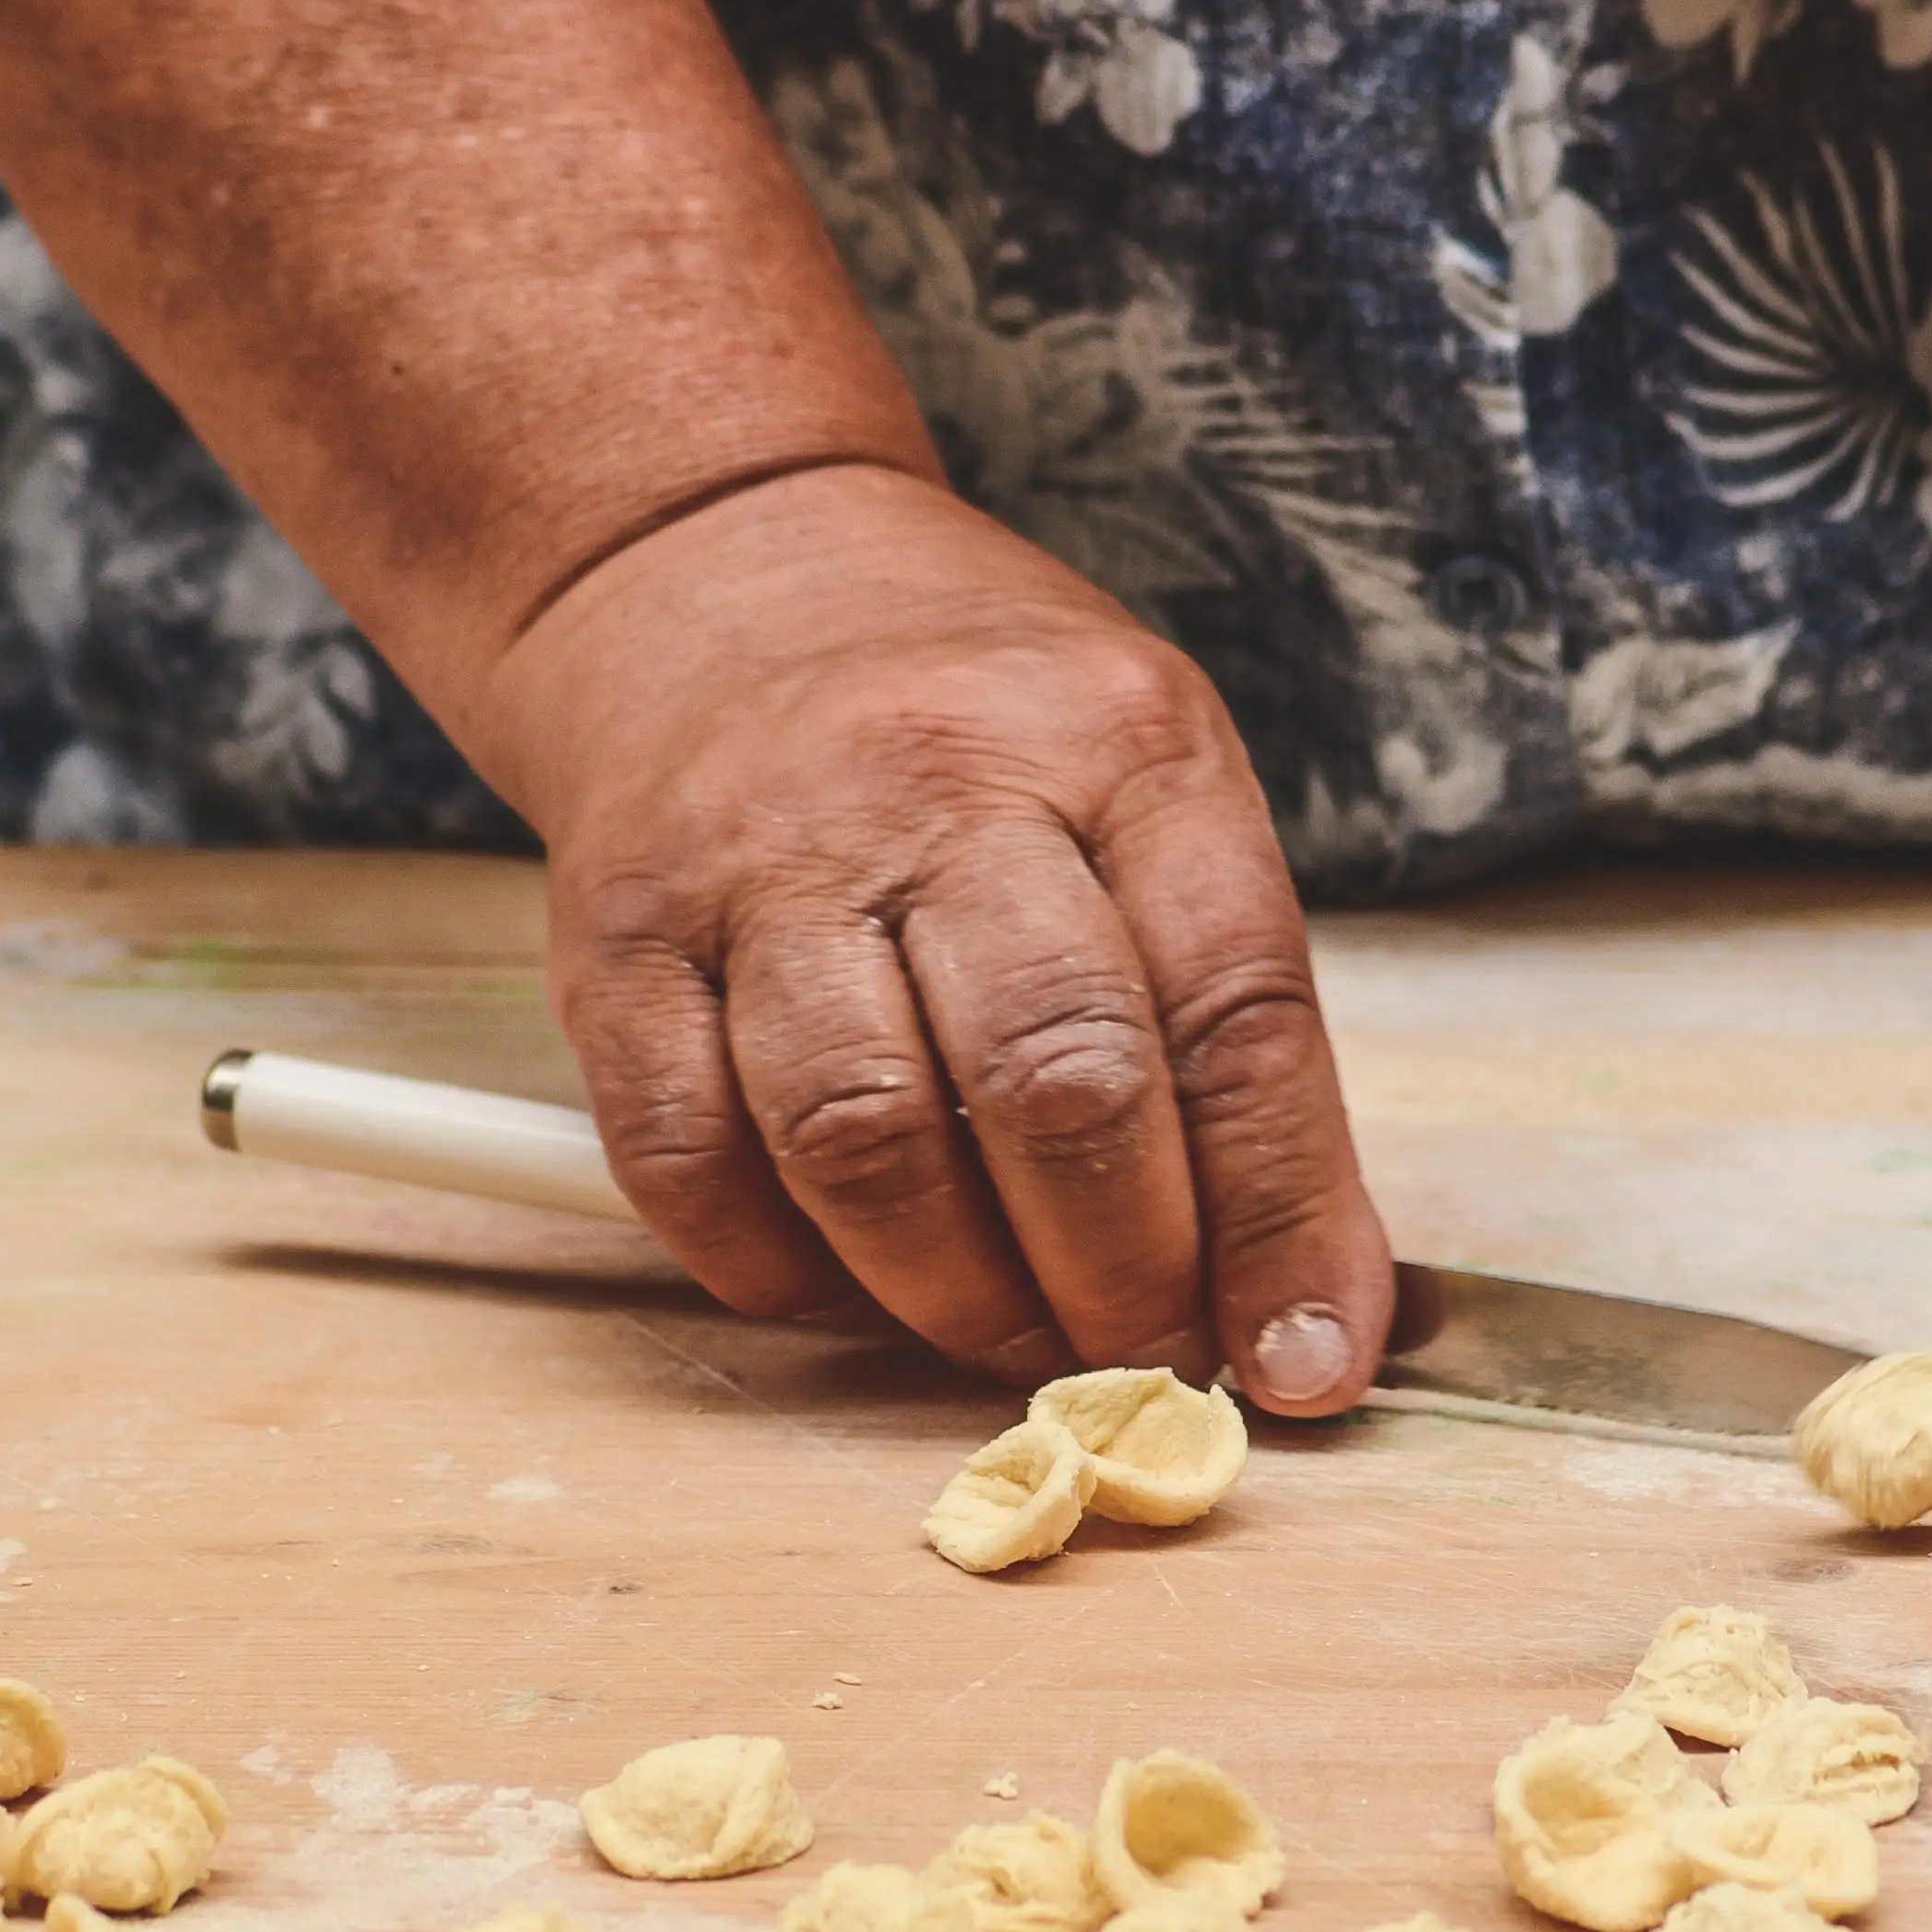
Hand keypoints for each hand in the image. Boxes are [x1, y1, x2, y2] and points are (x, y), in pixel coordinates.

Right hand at [465, 463, 1396, 1406]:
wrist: (716, 574)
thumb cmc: (975, 725)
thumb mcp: (1153, 798)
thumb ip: (1234, 1034)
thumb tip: (1311, 1306)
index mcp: (1122, 743)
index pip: (1235, 1013)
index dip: (1281, 1218)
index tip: (1306, 1357)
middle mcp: (940, 783)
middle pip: (1055, 1082)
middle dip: (1122, 1277)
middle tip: (1146, 1353)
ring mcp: (760, 860)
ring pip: (865, 1141)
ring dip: (954, 1295)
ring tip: (1007, 1331)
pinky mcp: (619, 942)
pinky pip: (691, 1162)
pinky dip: (780, 1270)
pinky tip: (846, 1283)